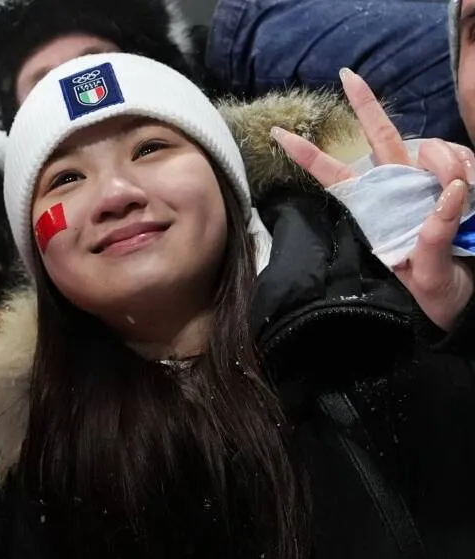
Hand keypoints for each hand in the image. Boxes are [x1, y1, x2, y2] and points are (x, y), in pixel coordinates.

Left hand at [273, 68, 474, 331]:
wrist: (460, 307)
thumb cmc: (432, 296)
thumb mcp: (427, 279)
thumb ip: (435, 239)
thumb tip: (452, 193)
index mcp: (377, 212)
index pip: (338, 178)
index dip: (309, 156)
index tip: (279, 134)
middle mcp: (399, 191)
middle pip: (381, 138)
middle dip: (365, 106)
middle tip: (348, 76)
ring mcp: (429, 184)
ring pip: (429, 147)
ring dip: (441, 159)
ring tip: (458, 186)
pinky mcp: (459, 185)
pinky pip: (461, 161)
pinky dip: (467, 168)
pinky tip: (470, 186)